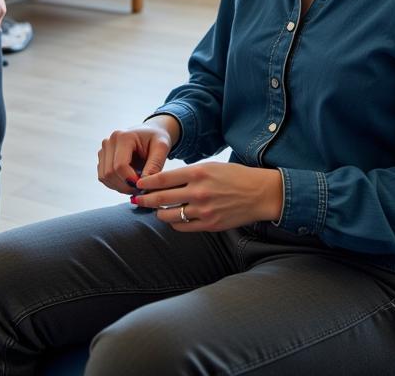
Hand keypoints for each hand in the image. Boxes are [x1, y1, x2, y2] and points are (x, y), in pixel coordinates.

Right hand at [97, 116, 178, 193]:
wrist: (150, 132)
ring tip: (136, 185)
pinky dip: (115, 184)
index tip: (144, 186)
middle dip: (126, 186)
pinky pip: (103, 177)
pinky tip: (129, 182)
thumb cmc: (156, 138)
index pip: (120, 165)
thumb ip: (154, 165)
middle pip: (110, 173)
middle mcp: (109, 141)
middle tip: (141, 189)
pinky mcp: (102, 157)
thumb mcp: (161, 148)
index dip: (130, 180)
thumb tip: (144, 184)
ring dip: (120, 186)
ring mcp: (104, 149)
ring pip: (105, 177)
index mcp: (123, 137)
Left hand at [131, 161, 282, 232]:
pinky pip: (182, 227)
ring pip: (169, 215)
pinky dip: (174, 223)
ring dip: (159, 213)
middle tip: (135, 200)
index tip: (138, 184)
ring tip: (155, 210)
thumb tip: (163, 181)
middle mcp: (199, 191)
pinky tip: (173, 218)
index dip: (147, 182)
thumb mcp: (210, 166)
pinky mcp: (209, 225)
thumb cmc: (234, 176)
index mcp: (198, 172)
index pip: (163, 178)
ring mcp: (204, 210)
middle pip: (162, 198)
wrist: (259, 193)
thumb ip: (187, 174)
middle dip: (145, 200)